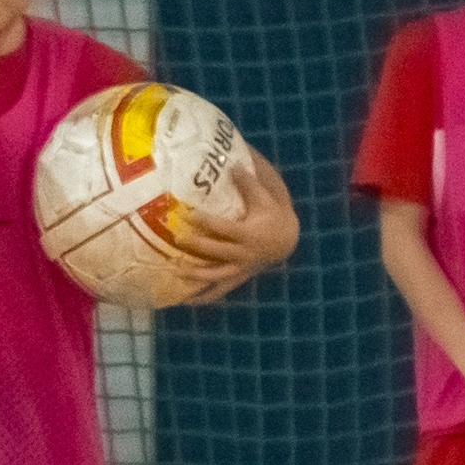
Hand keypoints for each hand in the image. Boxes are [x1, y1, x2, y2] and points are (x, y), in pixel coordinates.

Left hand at [158, 159, 296, 305]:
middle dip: (198, 247)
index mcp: (249, 234)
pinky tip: (187, 301)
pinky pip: (220, 290)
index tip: (189, 214)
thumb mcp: (264, 198)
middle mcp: (244, 254)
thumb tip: (231, 163)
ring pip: (217, 276)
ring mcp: (240, 268)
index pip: (225, 228)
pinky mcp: (238, 277)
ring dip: (197, 276)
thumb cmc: (272, 215)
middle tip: (178, 239)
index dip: (207, 222)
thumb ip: (248, 183)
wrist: (286, 240)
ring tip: (178, 273)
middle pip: (217, 252)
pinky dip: (204, 296)